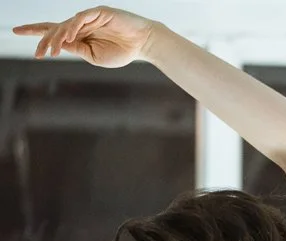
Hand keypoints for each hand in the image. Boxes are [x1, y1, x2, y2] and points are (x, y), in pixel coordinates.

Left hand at [13, 6, 156, 67]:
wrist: (144, 45)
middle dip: (44, 40)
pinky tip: (68, 37)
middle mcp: (81, 24)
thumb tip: (59, 44)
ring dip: (56, 39)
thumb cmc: (122, 52)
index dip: (36, 32)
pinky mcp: (98, 12)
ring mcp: (88, 17)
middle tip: (38, 54)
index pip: (54, 32)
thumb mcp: (95, 57)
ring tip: (51, 52)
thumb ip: (77, 49)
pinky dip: (72, 27)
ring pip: (65, 25)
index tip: (15, 31)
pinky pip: (80, 18)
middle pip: (55, 28)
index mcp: (80, 35)